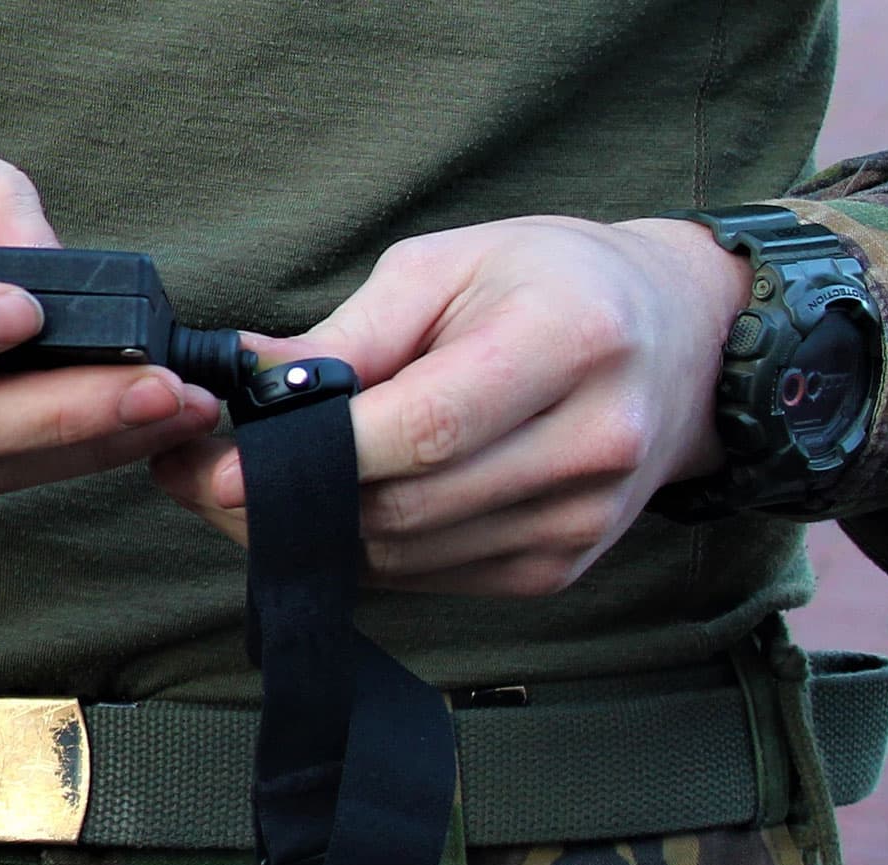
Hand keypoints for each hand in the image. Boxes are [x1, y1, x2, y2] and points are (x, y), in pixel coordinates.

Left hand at [151, 216, 747, 594]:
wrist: (680, 338)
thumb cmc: (552, 281)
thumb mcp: (448, 265)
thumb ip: (348, 333)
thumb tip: (246, 379)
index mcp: (569, 343)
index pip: (427, 428)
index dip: (317, 458)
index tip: (223, 468)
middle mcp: (593, 442)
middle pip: (409, 506)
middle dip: (290, 502)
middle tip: (206, 479)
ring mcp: (583, 518)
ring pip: (410, 555)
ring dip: (316, 534)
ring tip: (253, 490)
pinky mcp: (563, 565)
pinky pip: (434, 576)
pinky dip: (368, 551)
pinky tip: (333, 510)